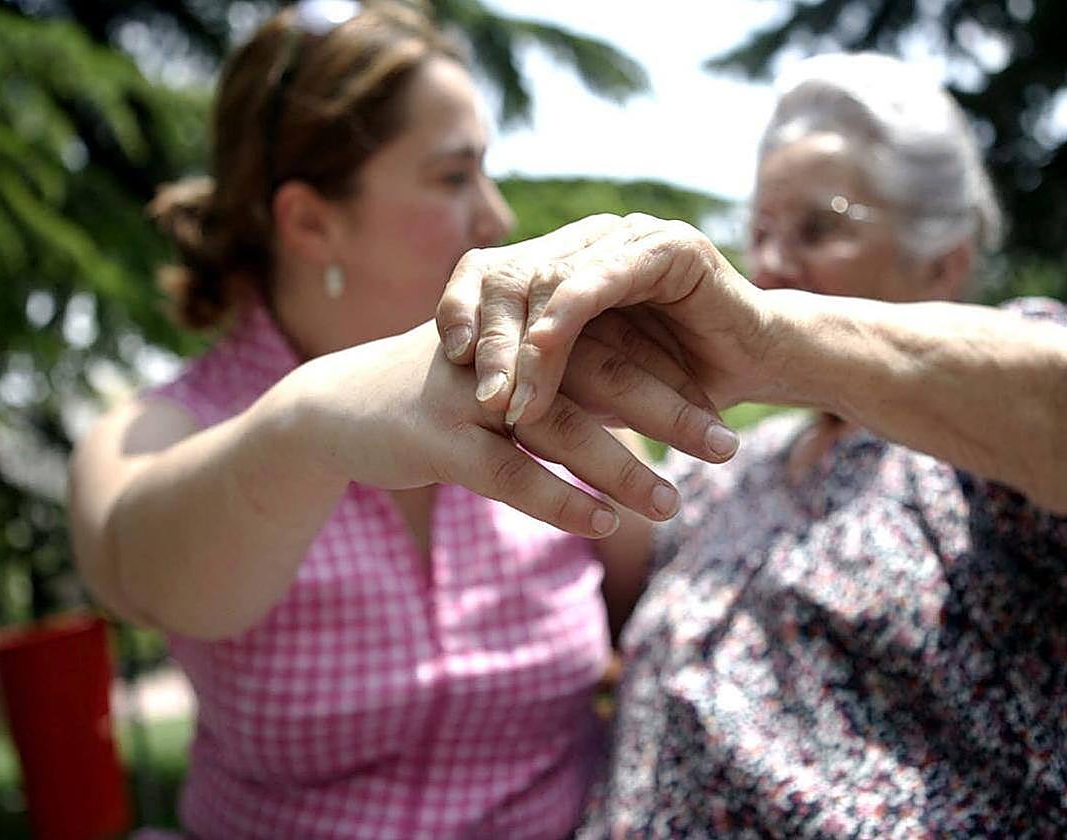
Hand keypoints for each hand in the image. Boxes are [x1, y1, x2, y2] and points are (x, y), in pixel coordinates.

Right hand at [291, 318, 715, 537]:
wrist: (337, 407)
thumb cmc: (439, 395)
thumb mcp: (505, 377)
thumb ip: (566, 379)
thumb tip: (644, 402)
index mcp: (526, 328)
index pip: (615, 343)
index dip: (675, 378)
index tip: (728, 413)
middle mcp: (504, 350)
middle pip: (602, 374)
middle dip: (670, 412)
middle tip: (728, 447)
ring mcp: (467, 391)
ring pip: (559, 425)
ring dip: (621, 467)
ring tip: (673, 504)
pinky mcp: (434, 437)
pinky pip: (506, 471)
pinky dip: (556, 498)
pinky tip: (601, 524)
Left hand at [435, 214, 772, 437]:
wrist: (756, 367)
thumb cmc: (667, 383)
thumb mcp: (583, 382)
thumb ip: (534, 374)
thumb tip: (469, 400)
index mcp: (560, 263)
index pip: (487, 270)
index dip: (460, 308)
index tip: (446, 358)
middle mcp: (588, 241)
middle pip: (512, 273)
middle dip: (489, 337)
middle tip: (474, 390)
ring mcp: (626, 237)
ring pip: (552, 278)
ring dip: (526, 341)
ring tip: (506, 392)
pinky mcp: (667, 247)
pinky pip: (604, 277)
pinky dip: (570, 314)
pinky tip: (546, 347)